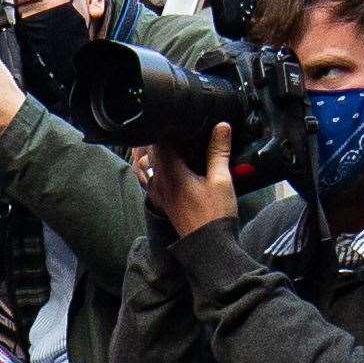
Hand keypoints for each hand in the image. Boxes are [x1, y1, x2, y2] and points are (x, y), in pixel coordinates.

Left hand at [134, 124, 237, 238]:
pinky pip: (145, 177)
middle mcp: (157, 179)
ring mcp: (155, 190)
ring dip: (148, 151)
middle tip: (174, 126)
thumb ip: (218, 151)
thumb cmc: (214, 214)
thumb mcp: (221, 180)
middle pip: (147, 150)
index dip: (166, 126)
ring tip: (162, 140)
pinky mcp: (159, 199)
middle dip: (158, 136)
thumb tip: (222, 126)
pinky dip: (148, 166)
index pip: (158, 140)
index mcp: (169, 171)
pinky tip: (160, 164)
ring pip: (141, 164)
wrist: (207, 244)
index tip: (176, 118)